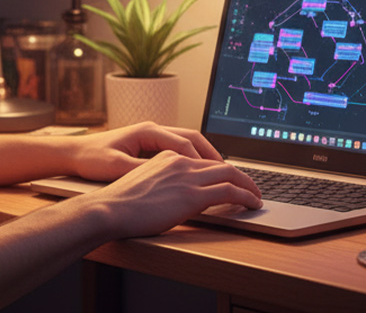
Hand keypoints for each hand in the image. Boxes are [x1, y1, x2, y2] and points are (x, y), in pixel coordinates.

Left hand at [67, 122, 223, 182]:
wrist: (73, 153)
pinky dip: (191, 157)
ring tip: (219, 171)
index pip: (184, 143)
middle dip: (211, 153)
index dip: (202, 160)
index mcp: (147, 131)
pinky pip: (177, 147)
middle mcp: (152, 129)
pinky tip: (196, 172)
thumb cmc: (92, 158)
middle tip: (229, 170)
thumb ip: (141, 170)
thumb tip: (165, 177)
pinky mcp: (147, 144)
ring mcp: (151, 135)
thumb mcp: (116, 167)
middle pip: (191, 137)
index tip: (218, 173)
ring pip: (186, 140)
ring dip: (203, 154)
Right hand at [74, 150, 262, 238]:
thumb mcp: (140, 184)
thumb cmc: (117, 204)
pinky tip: (253, 204)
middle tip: (251, 187)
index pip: (202, 160)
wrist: (108, 209)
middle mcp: (180, 162)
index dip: (221, 170)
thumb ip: (159, 183)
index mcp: (167, 157)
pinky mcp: (193, 195)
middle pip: (221, 165)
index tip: (230, 179)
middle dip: (241, 176)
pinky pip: (230, 192)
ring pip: (231, 175)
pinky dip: (246, 197)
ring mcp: (187, 177)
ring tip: (257, 197)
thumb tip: (169, 196)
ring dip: (249, 186)